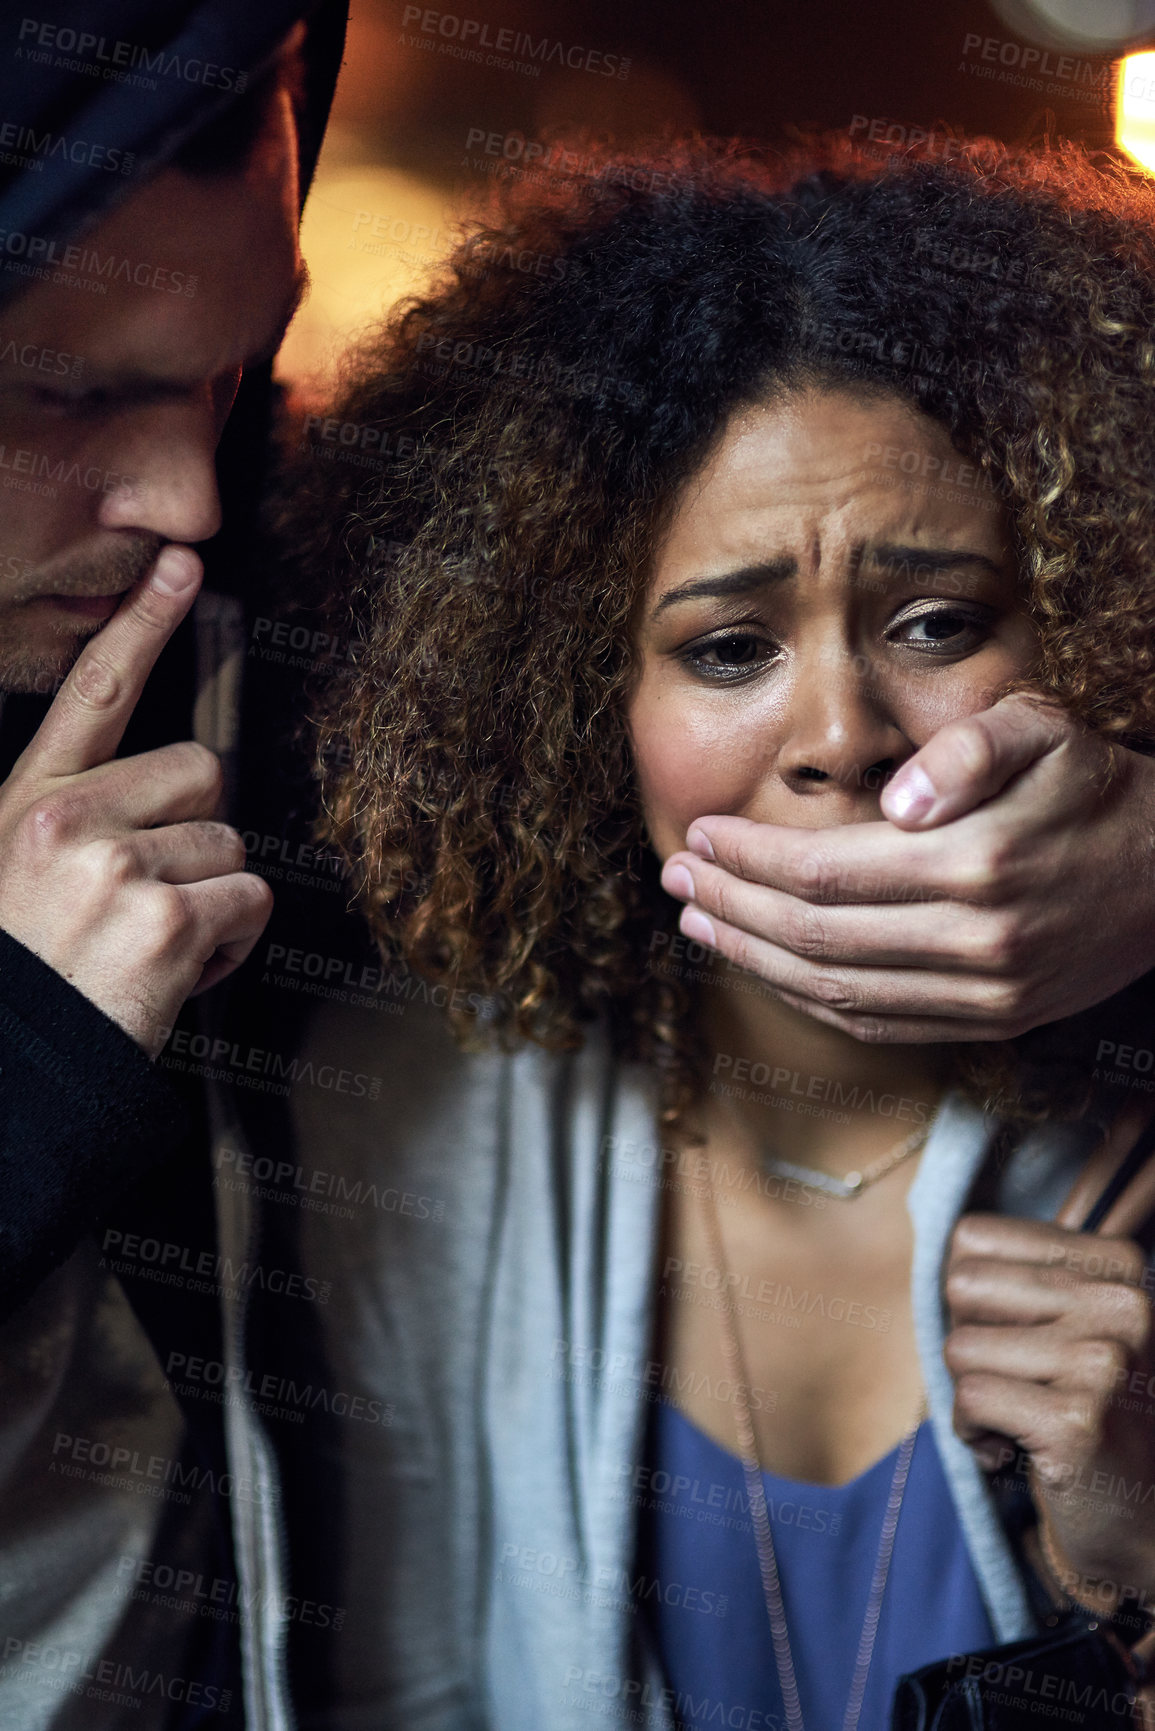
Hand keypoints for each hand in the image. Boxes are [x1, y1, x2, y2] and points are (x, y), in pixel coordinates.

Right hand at [0, 547, 272, 1055]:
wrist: (14, 1073)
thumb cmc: (28, 978)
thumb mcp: (19, 875)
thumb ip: (80, 820)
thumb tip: (174, 792)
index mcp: (30, 804)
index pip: (94, 694)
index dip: (142, 624)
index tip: (181, 566)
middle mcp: (68, 822)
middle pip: (204, 773)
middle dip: (198, 834)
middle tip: (148, 899)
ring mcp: (116, 867)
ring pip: (232, 845)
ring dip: (212, 901)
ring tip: (146, 948)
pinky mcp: (164, 920)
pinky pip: (249, 901)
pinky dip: (229, 944)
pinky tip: (170, 975)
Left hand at [659, 694, 1154, 1041]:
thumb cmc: (1095, 787)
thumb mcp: (1044, 733)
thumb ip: (968, 751)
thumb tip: (899, 799)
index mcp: (976, 864)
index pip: (823, 871)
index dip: (748, 859)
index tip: (699, 837)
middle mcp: (975, 942)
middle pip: (813, 936)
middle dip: (730, 907)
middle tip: (677, 880)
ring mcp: (984, 993)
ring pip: (835, 990)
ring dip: (754, 960)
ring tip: (699, 925)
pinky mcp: (992, 1021)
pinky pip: (879, 1023)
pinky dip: (810, 1001)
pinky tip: (768, 970)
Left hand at [945, 1209, 1154, 1602]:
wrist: (1142, 1523)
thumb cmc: (1081, 1410)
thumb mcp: (1060, 1323)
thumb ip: (1010, 1276)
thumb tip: (936, 1251)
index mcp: (1117, 1265)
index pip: (974, 1240)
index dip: (972, 1299)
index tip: (1017, 1341)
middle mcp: (1123, 1304)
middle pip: (962, 1287)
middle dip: (968, 1344)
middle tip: (1016, 1385)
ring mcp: (1105, 1362)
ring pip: (959, 1347)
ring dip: (971, 1396)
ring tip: (1023, 1421)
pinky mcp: (1078, 1421)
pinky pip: (970, 1399)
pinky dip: (974, 1434)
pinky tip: (1017, 1452)